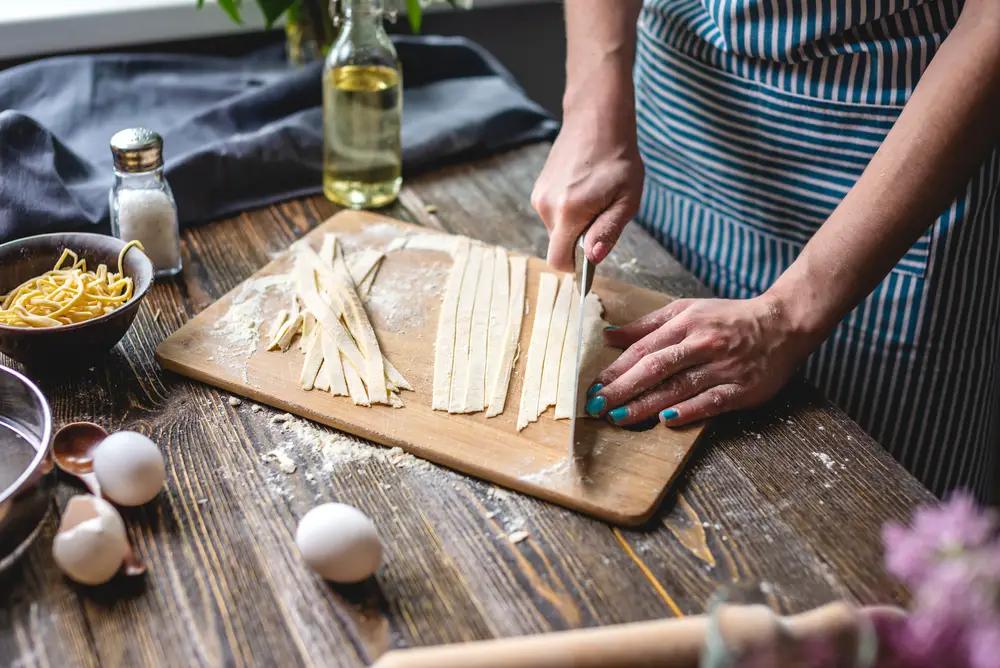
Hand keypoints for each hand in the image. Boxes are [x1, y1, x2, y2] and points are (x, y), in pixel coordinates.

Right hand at [531, 107, 643, 270]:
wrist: (597, 121)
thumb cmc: (618, 159)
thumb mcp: (626, 199)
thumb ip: (607, 231)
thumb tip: (593, 258)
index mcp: (568, 211)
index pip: (558, 261)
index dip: (576, 267)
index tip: (591, 258)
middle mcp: (546, 206)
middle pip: (559, 245)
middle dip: (580, 240)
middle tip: (603, 212)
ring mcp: (539, 196)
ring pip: (557, 229)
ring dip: (575, 223)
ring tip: (594, 196)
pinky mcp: (539, 189)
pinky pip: (554, 214)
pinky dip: (568, 211)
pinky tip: (583, 189)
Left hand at [585, 295, 820, 426]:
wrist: (783, 323)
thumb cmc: (729, 318)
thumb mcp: (687, 310)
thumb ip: (647, 326)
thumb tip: (609, 336)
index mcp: (685, 324)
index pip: (643, 349)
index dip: (616, 369)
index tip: (593, 386)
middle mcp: (702, 344)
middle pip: (655, 368)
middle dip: (622, 388)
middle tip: (597, 406)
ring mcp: (723, 366)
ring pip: (679, 387)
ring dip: (646, 404)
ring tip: (619, 417)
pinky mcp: (742, 387)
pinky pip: (712, 401)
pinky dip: (690, 410)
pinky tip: (667, 420)